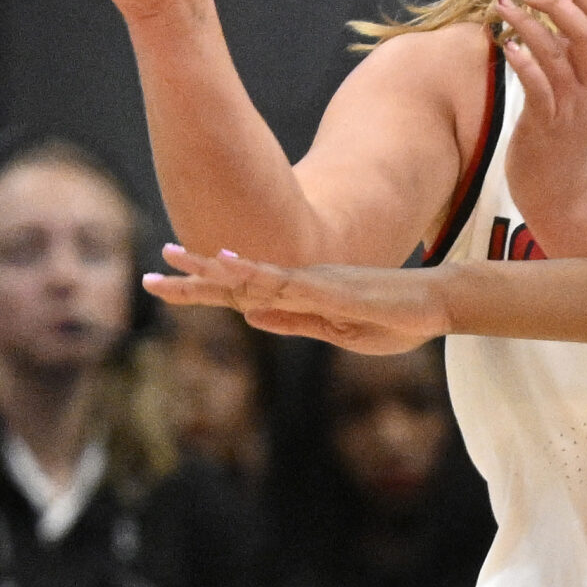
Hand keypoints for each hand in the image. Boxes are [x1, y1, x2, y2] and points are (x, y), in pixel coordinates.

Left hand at [146, 245, 444, 354]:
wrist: (436, 304)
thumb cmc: (394, 319)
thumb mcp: (336, 331)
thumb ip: (293, 322)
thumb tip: (250, 316)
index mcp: (299, 297)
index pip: (241, 295)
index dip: (202, 290)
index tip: (164, 284)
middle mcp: (300, 284)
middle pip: (237, 281)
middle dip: (192, 278)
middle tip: (150, 273)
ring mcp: (314, 284)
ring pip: (253, 275)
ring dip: (213, 267)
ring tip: (175, 255)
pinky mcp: (331, 289)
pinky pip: (286, 282)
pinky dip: (255, 272)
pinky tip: (230, 263)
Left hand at [498, 0, 586, 233]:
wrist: (563, 193)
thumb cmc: (563, 140)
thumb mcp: (578, 95)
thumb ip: (572, 61)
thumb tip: (556, 21)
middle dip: (559, 4)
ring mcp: (572, 108)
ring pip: (557, 55)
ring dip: (528, 25)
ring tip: (503, 8)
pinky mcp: (547, 125)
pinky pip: (538, 87)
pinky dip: (524, 62)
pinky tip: (506, 47)